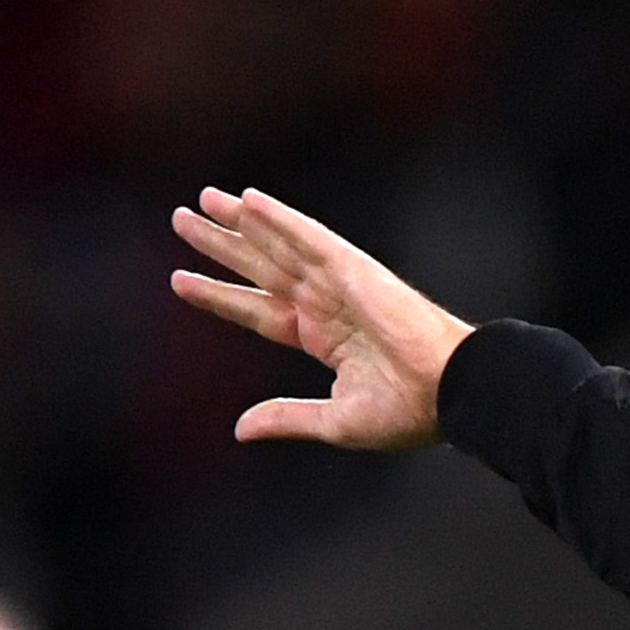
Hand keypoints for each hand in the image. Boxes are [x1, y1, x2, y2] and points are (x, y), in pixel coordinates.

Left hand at [169, 187, 474, 450]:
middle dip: (221, 245)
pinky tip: (247, 201)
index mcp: (322, 338)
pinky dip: (278, 219)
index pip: (257, 312)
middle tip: (181, 219)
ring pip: (277, 246)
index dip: (219, 296)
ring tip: (201, 201)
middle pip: (260, 268)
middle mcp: (325, 304)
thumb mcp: (334, 420)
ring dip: (240, 223)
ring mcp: (338, 284)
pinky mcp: (353, 270)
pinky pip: (308, 238)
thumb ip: (287, 417)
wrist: (449, 392)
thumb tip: (240, 429)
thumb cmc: (408, 411)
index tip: (180, 281)